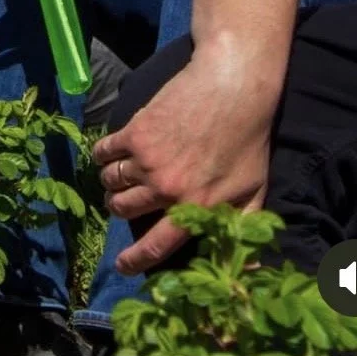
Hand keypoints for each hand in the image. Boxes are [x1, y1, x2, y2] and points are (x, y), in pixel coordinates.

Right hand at [94, 47, 275, 275]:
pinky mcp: (134, 131)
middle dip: (119, 209)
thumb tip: (248, 269)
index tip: (120, 266)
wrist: (229, 87)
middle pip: (124, 210)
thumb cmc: (247, 140)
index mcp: (194, 208)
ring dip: (110, 183)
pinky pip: (104, 151)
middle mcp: (165, 188)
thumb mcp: (255, 191)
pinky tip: (105, 155)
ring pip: (111, 181)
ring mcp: (146, 159)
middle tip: (124, 203)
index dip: (135, 261)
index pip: (156, 246)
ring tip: (116, 178)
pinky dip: (100, 156)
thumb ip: (244, 228)